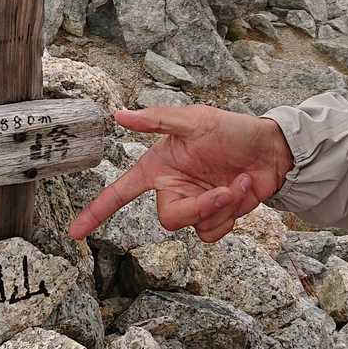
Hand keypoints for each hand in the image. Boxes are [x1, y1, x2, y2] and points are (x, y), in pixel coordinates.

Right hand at [69, 104, 293, 244]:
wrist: (272, 151)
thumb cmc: (233, 130)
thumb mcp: (195, 120)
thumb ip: (157, 121)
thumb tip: (118, 115)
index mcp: (159, 167)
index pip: (121, 192)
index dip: (97, 212)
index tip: (75, 232)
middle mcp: (173, 188)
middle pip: (169, 219)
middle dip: (198, 208)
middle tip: (222, 191)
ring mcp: (195, 204)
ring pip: (194, 227)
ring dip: (221, 208)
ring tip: (238, 184)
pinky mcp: (216, 217)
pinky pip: (212, 233)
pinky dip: (230, 216)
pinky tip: (242, 194)